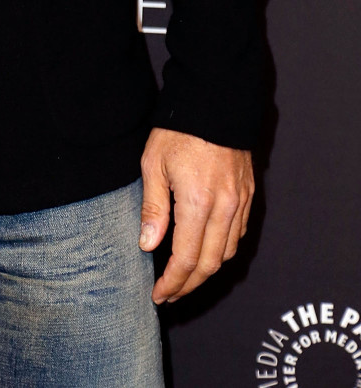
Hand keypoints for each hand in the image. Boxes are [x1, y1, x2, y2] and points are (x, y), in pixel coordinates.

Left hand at [139, 127, 252, 303]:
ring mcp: (240, 203)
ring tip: (184, 277)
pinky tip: (205, 251)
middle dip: (188, 285)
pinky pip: (237, 235)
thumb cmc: (179, 130)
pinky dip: (221, 251)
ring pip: (226, 253)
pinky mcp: (247, 195)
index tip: (159, 294)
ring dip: (206, 271)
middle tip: (170, 294)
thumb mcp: (153, 165)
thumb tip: (148, 245)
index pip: (186, 259)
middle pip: (209, 264)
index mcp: (198, 203)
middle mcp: (224, 208)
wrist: (214, 101)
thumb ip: (154, 208)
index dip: (172, 282)